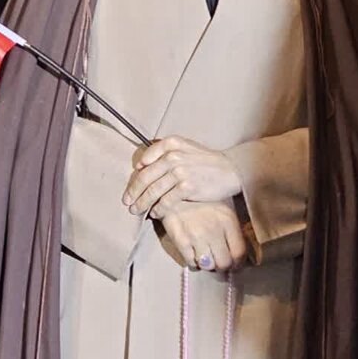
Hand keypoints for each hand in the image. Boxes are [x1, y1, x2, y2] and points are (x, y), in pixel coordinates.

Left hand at [123, 136, 242, 215]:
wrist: (230, 170)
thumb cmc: (206, 161)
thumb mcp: (185, 147)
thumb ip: (164, 152)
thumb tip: (141, 165)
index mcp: (171, 144)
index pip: (145, 161)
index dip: (135, 177)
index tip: (130, 188)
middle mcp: (173, 156)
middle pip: (146, 177)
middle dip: (134, 192)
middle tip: (127, 203)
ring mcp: (180, 171)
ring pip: (153, 190)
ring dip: (142, 203)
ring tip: (136, 211)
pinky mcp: (187, 186)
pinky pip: (166, 201)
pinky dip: (158, 209)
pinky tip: (154, 214)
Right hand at [158, 200, 247, 271]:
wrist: (174, 195)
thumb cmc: (202, 204)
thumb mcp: (223, 211)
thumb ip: (234, 231)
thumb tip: (246, 253)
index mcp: (227, 220)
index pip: (239, 252)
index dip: (237, 263)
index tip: (234, 263)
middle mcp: (214, 229)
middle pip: (224, 263)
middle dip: (223, 266)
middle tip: (219, 262)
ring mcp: (196, 236)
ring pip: (208, 266)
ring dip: (208, 265)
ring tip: (207, 257)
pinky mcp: (181, 241)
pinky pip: (191, 263)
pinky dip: (194, 263)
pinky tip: (194, 254)